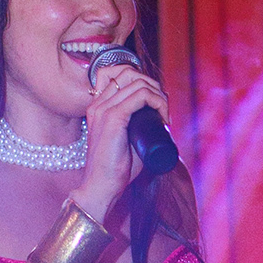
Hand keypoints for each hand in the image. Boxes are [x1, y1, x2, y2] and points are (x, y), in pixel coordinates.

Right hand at [74, 53, 167, 224]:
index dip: (145, 85)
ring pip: (139, 82)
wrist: (101, 188)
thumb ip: (135, 129)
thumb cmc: (115, 170)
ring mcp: (104, 109)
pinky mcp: (113, 118)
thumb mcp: (126, 142)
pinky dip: (158, 102)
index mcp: (98, 107)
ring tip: (165, 116)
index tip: (157, 107)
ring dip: (159, 95)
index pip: (122, 76)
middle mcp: (99, 104)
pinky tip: (163, 118)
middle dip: (154, 87)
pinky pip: (141, 95)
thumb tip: (160, 123)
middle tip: (164, 110)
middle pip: (131, 74)